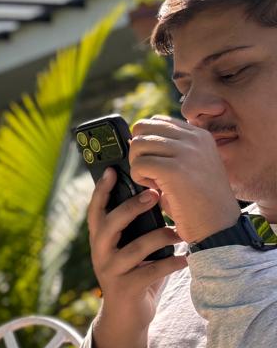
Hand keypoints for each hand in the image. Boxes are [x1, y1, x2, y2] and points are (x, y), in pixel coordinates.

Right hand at [86, 169, 186, 347]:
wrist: (126, 317)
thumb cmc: (134, 275)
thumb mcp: (130, 249)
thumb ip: (136, 229)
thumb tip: (157, 196)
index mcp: (100, 240)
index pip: (96, 211)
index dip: (101, 190)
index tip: (112, 170)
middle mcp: (100, 253)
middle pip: (109, 225)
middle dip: (131, 208)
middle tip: (153, 194)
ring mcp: (110, 272)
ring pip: (132, 249)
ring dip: (159, 237)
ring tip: (178, 232)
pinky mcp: (125, 289)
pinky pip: (150, 272)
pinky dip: (171, 264)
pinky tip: (185, 259)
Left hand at [128, 115, 238, 243]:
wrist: (216, 226)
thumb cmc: (196, 201)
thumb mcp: (186, 166)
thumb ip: (166, 150)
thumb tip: (132, 140)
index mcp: (198, 135)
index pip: (157, 121)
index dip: (146, 140)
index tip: (153, 161)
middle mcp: (194, 138)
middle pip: (142, 128)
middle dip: (137, 151)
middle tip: (149, 173)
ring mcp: (186, 152)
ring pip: (137, 144)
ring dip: (137, 165)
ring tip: (154, 182)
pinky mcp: (174, 169)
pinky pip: (139, 164)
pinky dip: (139, 178)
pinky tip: (154, 189)